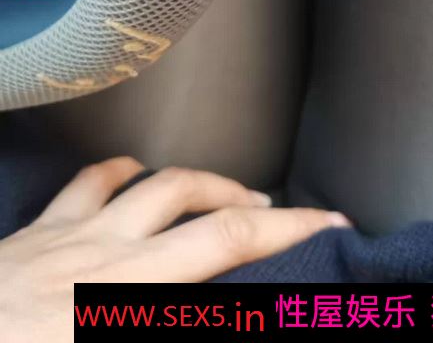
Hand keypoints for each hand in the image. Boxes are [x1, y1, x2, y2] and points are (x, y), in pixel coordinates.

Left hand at [0, 157, 350, 340]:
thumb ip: (161, 325)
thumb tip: (207, 304)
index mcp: (121, 301)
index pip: (225, 249)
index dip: (289, 232)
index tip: (332, 228)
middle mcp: (106, 258)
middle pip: (205, 212)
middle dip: (268, 210)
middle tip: (304, 216)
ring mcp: (68, 237)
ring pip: (158, 184)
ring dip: (208, 186)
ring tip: (239, 199)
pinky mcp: (36, 232)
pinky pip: (92, 182)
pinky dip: (129, 173)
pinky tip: (143, 179)